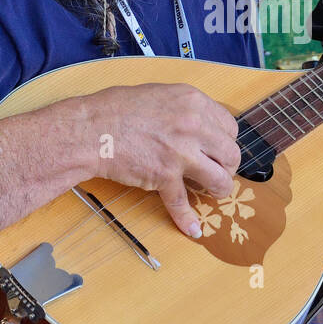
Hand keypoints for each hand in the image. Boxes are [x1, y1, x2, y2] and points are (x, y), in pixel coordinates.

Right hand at [80, 83, 239, 238]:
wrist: (91, 129)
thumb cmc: (116, 109)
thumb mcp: (160, 95)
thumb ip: (184, 109)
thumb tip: (199, 124)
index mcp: (193, 101)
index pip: (229, 126)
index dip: (226, 141)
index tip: (219, 150)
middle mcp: (193, 125)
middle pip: (231, 153)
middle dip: (228, 167)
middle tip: (220, 172)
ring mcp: (181, 152)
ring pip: (219, 178)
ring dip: (220, 189)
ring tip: (214, 193)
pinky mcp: (165, 175)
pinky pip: (181, 202)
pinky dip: (187, 218)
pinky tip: (193, 228)